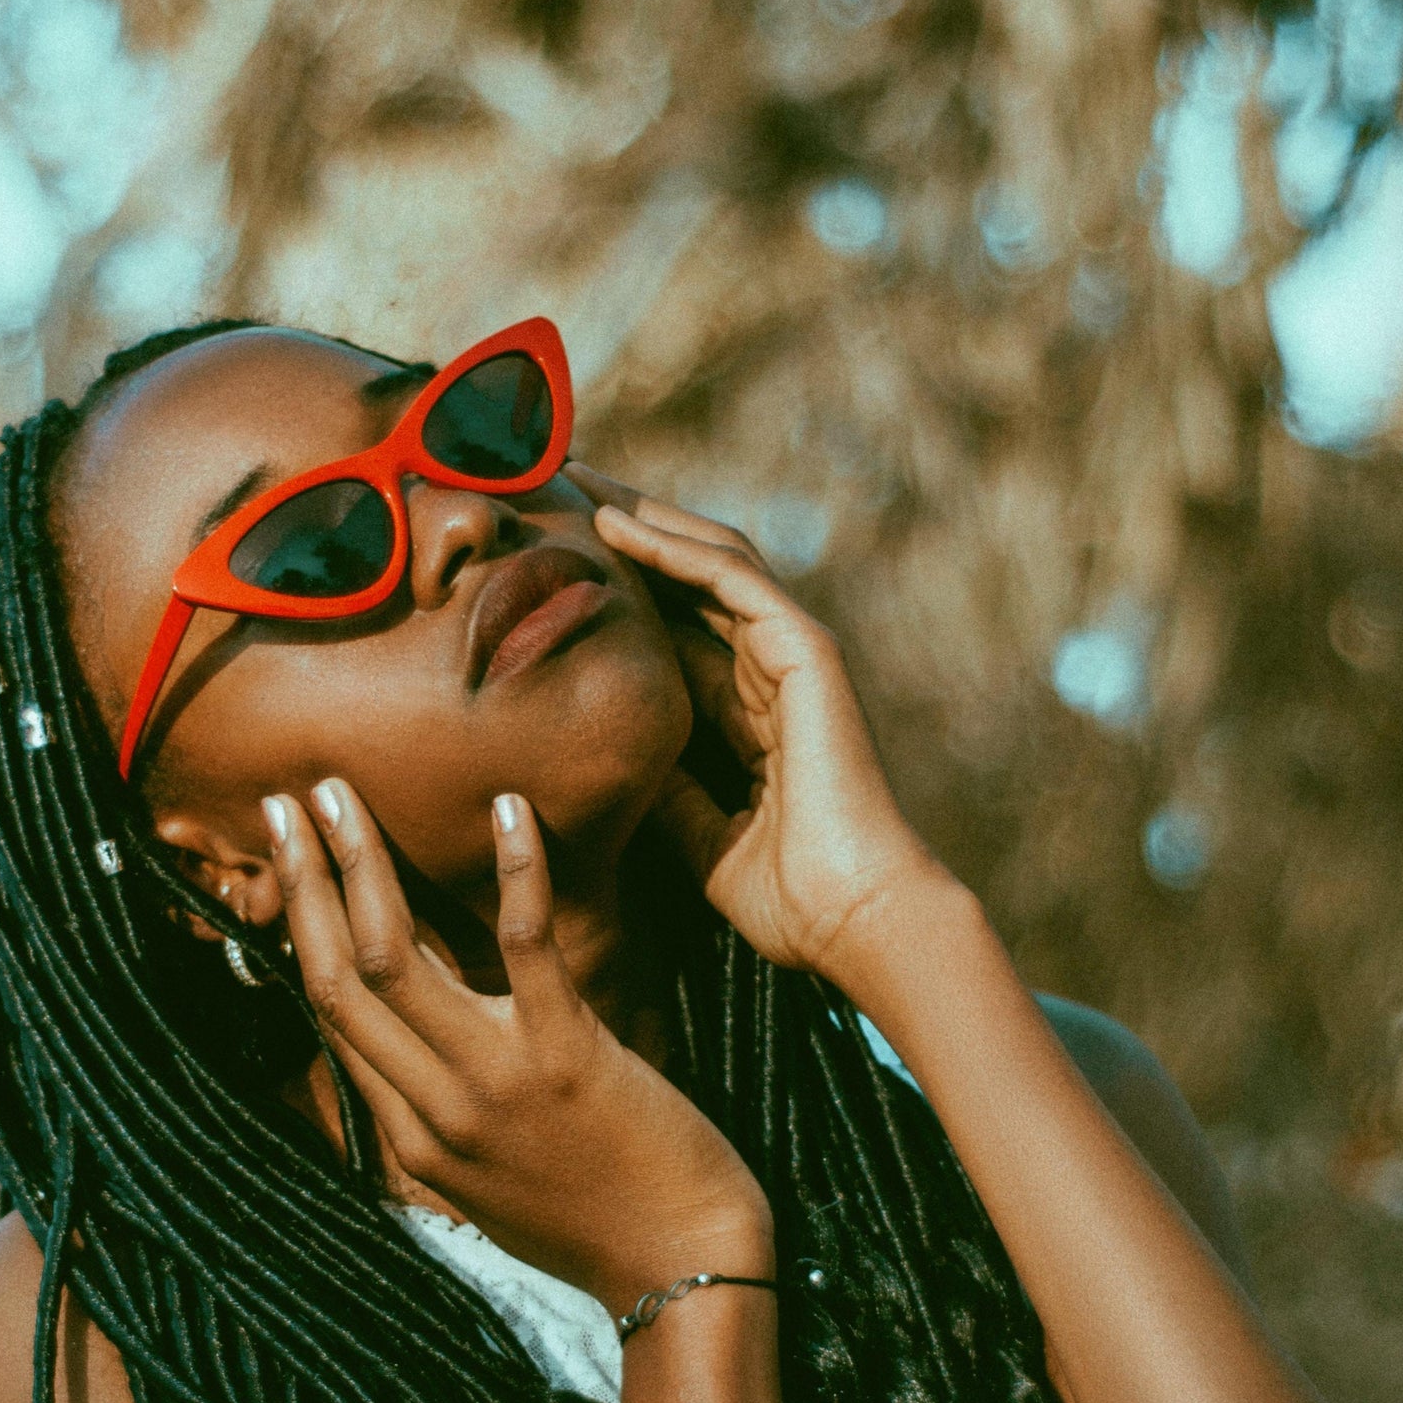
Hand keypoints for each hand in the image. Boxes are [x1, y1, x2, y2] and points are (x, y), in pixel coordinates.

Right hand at [264, 778, 772, 1317]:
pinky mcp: (568, 1057)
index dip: (301, 928)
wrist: (682, 1271)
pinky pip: (523, 947)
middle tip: (288, 802)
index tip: (288, 861)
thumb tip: (416, 1052)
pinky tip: (508, 809)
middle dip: (305, 880)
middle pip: (341, 976)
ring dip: (361, 864)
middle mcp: (435, 1109)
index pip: (332, 1015)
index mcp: (414, 1138)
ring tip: (341, 793)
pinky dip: (512, 872)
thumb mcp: (492, 1186)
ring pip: (396, 955)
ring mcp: (496, 1082)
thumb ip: (445, 1117)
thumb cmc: (603, 1225)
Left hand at [570, 466, 951, 979]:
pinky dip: (674, 547)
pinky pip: (733, 579)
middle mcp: (771, 672)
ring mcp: (793, 655)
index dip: (619, 589)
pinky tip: (618, 524)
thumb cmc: (790, 899)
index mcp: (750, 713)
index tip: (549, 562)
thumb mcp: (699, 838)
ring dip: (642, 518)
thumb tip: (610, 754)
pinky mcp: (807, 652)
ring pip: (710, 558)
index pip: (677, 627)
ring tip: (574, 482)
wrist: (853, 919)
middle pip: (691, 576)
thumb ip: (665, 792)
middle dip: (627, 531)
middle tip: (554, 491)